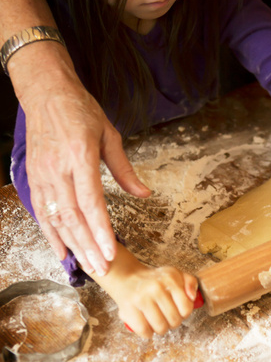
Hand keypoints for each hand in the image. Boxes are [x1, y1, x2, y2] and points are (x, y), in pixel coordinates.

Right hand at [11, 43, 150, 275]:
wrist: (46, 93)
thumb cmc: (80, 111)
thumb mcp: (109, 134)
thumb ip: (124, 169)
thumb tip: (144, 194)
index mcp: (80, 156)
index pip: (91, 202)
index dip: (101, 230)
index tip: (111, 251)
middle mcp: (58, 169)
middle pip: (73, 218)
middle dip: (89, 246)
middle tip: (103, 268)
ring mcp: (43, 175)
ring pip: (56, 219)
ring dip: (73, 245)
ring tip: (88, 266)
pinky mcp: (34, 179)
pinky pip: (42, 213)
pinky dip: (51, 235)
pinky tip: (63, 252)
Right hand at [110, 258, 198, 337]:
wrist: (126, 279)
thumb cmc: (154, 281)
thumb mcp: (174, 275)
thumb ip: (190, 282)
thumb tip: (192, 297)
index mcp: (170, 278)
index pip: (186, 308)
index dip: (184, 313)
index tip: (178, 310)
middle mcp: (156, 287)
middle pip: (174, 320)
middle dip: (173, 322)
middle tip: (166, 316)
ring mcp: (141, 298)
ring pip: (161, 328)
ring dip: (161, 329)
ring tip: (157, 321)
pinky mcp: (128, 309)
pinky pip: (145, 331)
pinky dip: (147, 332)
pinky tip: (146, 324)